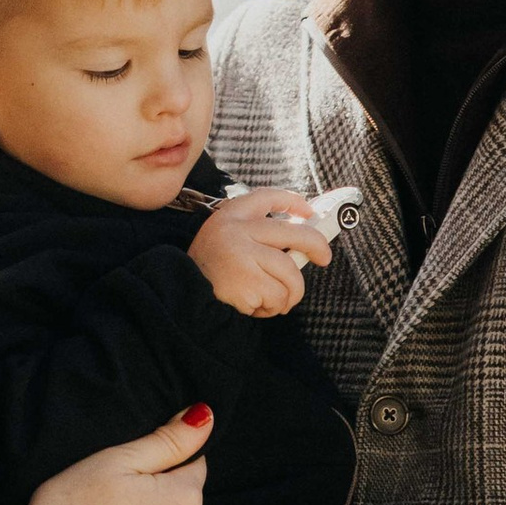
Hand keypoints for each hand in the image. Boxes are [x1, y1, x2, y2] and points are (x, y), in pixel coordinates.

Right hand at [190, 188, 336, 315]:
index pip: (267, 197)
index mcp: (231, 215)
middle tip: (324, 258)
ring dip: (287, 294)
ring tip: (269, 298)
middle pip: (295, 234)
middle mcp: (238, 229)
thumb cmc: (209, 270)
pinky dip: (272, 307)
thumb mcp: (226, 239)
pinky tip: (254, 305)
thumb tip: (299, 241)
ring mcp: (243, 254)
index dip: (293, 202)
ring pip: (291, 274)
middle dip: (317, 246)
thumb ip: (256, 234)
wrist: (181, 295)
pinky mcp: (248, 281)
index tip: (310, 211)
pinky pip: (279, 296)